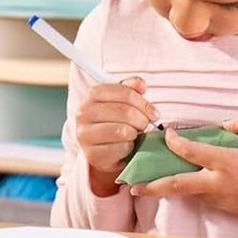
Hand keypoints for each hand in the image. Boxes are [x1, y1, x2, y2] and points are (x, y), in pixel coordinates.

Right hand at [75, 76, 156, 194]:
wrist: (103, 151)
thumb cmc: (115, 122)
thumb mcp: (122, 103)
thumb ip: (131, 90)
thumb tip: (141, 84)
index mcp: (92, 94)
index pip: (124, 93)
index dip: (144, 103)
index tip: (154, 113)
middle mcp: (84, 112)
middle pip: (125, 112)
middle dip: (142, 120)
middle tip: (145, 126)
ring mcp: (85, 134)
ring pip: (123, 131)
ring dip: (135, 134)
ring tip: (134, 134)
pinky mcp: (92, 153)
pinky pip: (121, 149)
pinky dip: (129, 148)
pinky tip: (126, 147)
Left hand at [130, 113, 237, 217]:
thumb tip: (223, 125)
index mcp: (224, 163)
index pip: (189, 152)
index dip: (174, 142)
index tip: (167, 135)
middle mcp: (217, 184)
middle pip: (177, 185)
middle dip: (153, 186)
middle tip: (133, 186)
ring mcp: (219, 199)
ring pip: (188, 193)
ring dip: (170, 188)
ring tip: (151, 184)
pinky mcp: (224, 208)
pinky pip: (202, 197)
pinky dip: (190, 190)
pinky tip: (183, 185)